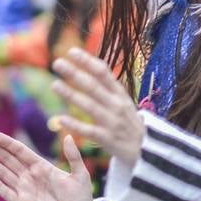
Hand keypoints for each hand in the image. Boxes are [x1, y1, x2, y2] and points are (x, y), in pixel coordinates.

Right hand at [0, 131, 97, 200]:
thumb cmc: (82, 200)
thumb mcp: (80, 176)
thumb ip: (73, 156)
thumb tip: (68, 136)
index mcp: (42, 167)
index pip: (20, 151)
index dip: (7, 143)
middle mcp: (30, 176)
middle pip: (8, 159)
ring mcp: (25, 190)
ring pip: (4, 173)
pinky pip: (6, 192)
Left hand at [49, 48, 144, 165]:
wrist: (145, 149)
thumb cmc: (127, 120)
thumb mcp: (122, 100)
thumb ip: (107, 85)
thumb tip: (88, 65)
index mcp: (119, 93)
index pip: (103, 72)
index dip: (87, 61)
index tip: (71, 52)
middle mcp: (116, 105)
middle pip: (93, 86)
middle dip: (75, 73)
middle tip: (57, 63)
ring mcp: (112, 122)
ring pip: (90, 106)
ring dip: (71, 95)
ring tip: (54, 85)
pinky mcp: (107, 139)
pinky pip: (89, 131)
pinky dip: (75, 125)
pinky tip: (61, 119)